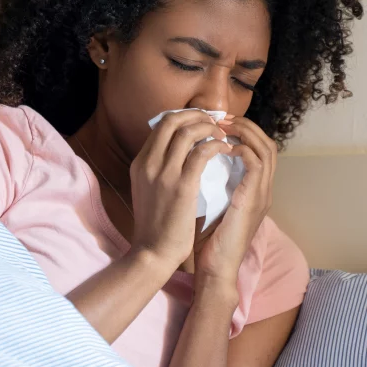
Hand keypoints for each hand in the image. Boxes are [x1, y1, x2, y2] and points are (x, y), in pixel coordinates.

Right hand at [129, 110, 231, 272]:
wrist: (153, 252)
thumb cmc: (156, 224)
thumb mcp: (148, 189)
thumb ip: (158, 169)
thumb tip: (177, 152)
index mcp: (140, 163)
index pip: (161, 125)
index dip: (184, 116)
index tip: (201, 121)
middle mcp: (148, 163)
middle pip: (171, 120)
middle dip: (196, 115)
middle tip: (214, 122)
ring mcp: (163, 173)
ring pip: (187, 131)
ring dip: (208, 127)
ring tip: (222, 135)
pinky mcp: (182, 185)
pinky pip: (202, 152)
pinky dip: (216, 145)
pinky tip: (226, 149)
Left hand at [194, 115, 276, 296]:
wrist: (214, 268)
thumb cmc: (207, 242)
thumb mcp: (211, 205)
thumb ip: (212, 184)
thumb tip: (194, 162)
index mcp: (255, 191)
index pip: (260, 150)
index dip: (243, 133)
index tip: (219, 124)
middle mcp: (263, 190)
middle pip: (268, 143)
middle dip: (246, 126)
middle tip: (222, 119)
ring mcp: (262, 194)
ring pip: (266, 148)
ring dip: (245, 132)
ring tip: (222, 126)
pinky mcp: (254, 199)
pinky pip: (256, 162)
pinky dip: (242, 149)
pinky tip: (223, 147)